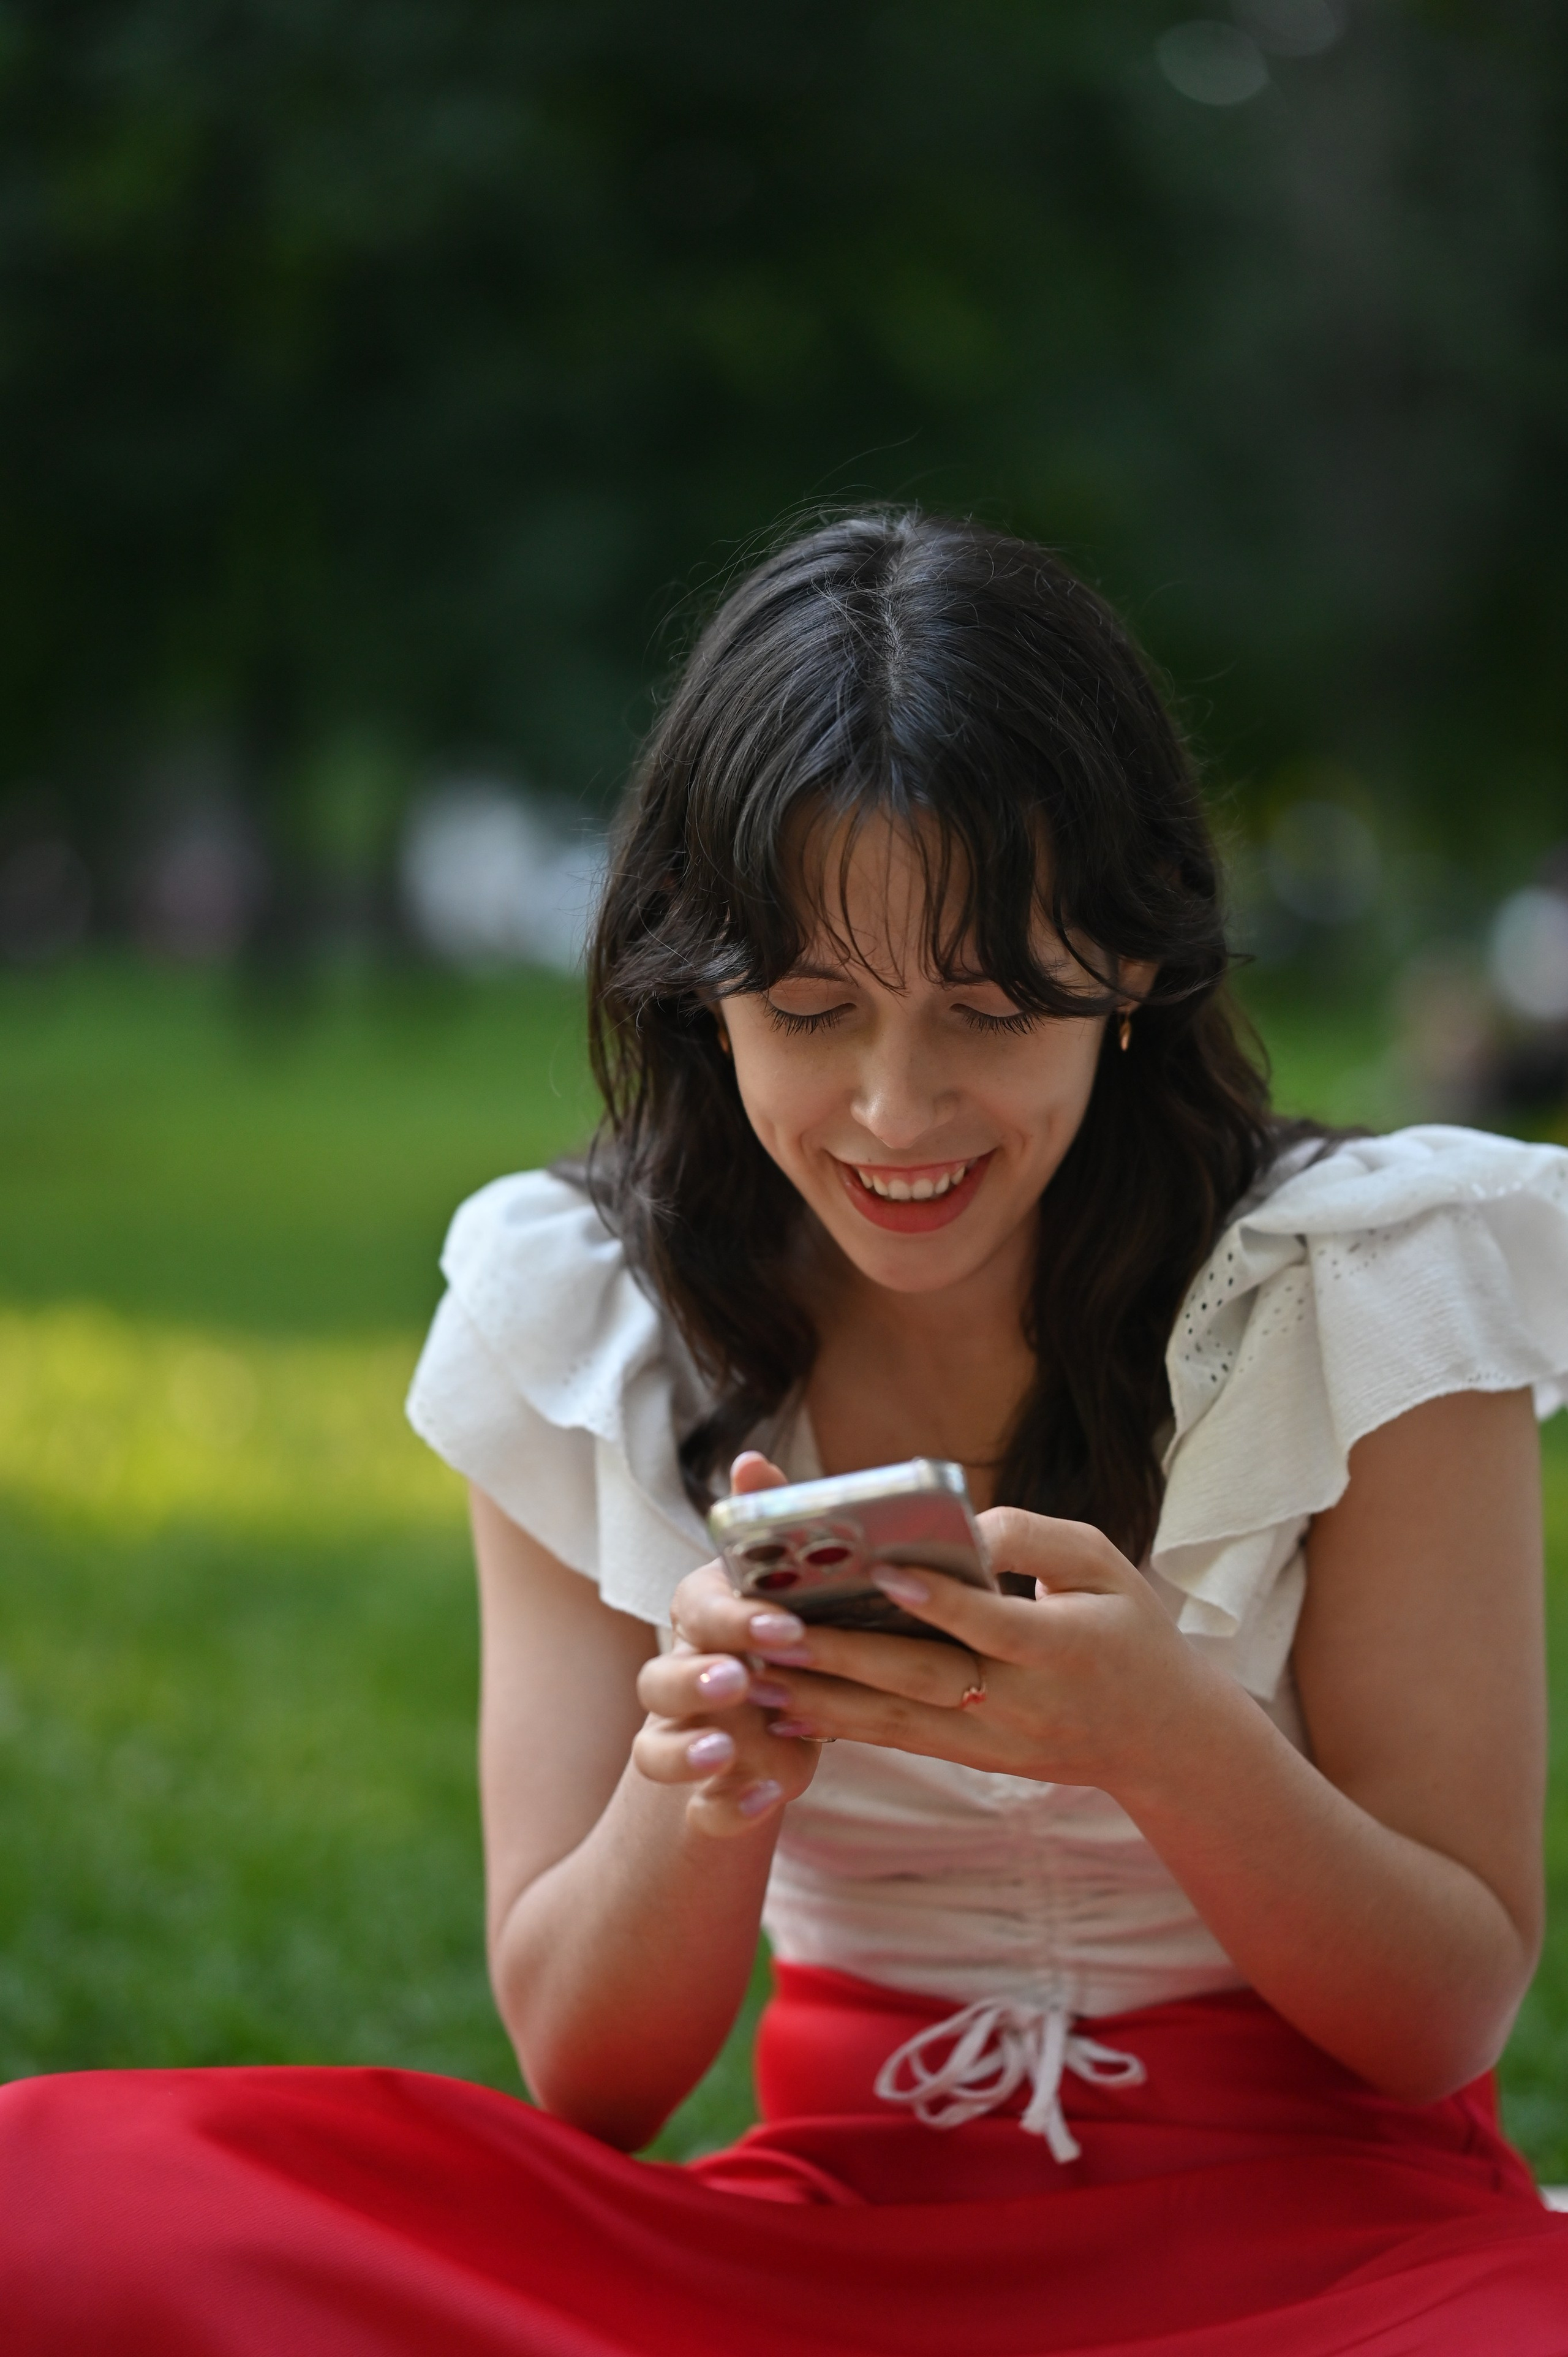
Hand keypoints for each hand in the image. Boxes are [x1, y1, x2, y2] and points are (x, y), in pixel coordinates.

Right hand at [632, 1453, 824, 1837]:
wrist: (790, 1727)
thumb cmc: (796, 1641)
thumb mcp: (798, 1590)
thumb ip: (770, 1527)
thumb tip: (751, 1461)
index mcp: (707, 1623)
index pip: (695, 1609)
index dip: (733, 1617)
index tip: (784, 1624)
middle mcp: (685, 1681)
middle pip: (659, 1680)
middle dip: (695, 1679)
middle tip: (738, 1682)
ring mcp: (688, 1742)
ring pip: (653, 1749)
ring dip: (686, 1749)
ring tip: (726, 1749)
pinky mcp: (709, 1797)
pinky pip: (700, 1812)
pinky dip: (727, 1809)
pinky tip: (765, 1798)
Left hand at [717, 1506, 1220, 1797]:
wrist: (1163, 1737)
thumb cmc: (1128, 1628)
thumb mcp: (1104, 1564)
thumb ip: (1035, 1537)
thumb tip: (961, 1523)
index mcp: (1064, 1646)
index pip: (994, 1624)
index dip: (940, 1601)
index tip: (881, 1571)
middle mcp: (1025, 1703)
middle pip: (926, 1680)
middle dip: (844, 1657)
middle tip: (772, 1630)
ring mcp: (996, 1741)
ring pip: (899, 1722)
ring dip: (823, 1699)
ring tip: (753, 1674)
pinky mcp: (974, 1759)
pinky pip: (902, 1741)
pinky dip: (841, 1727)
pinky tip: (785, 1710)